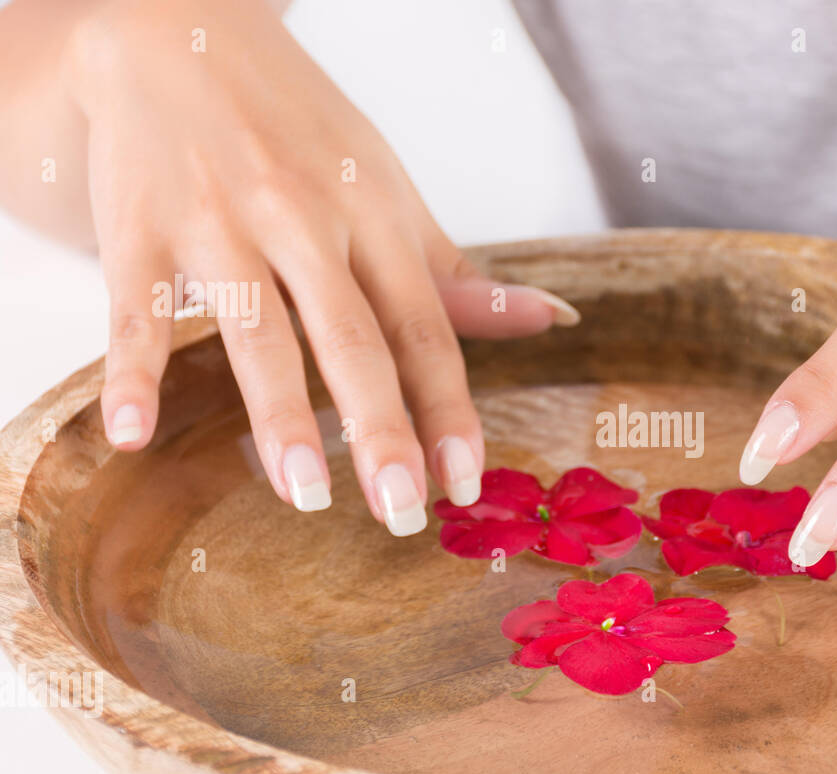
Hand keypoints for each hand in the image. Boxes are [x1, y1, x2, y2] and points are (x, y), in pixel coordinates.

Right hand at [71, 0, 577, 534]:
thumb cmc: (301, 133)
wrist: (177, 34)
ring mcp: (219, 223)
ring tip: (304, 494)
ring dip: (279, 413)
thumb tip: (554, 318)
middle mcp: (304, 221)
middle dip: (380, 428)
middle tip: (402, 510)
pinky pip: (134, 308)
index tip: (466, 485)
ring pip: (256, 328)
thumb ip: (456, 273)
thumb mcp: (388, 193)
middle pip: (351, 337)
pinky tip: (133, 433)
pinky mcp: (138, 227)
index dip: (449, 409)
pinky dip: (131, 370)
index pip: (424, 328)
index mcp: (375, 219)